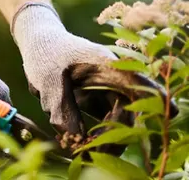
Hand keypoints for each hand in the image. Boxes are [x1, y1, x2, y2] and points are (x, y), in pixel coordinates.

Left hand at [12, 3, 171, 147]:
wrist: (38, 41)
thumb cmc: (45, 53)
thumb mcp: (48, 78)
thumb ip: (61, 107)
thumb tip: (74, 138)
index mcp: (108, 66)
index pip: (139, 85)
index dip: (152, 102)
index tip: (155, 120)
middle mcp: (114, 80)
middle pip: (129, 113)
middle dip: (114, 137)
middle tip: (90, 152)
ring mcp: (108, 91)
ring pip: (118, 122)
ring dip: (104, 140)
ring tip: (81, 150)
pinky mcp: (99, 100)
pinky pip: (105, 123)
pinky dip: (95, 136)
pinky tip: (79, 145)